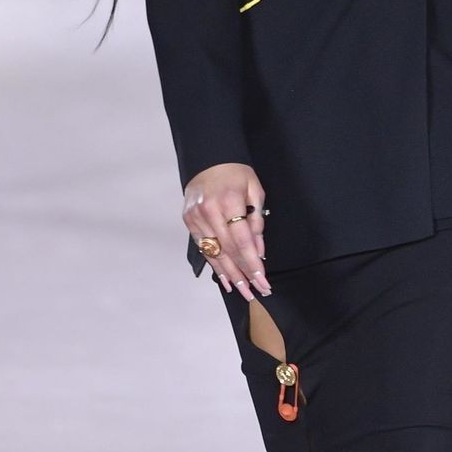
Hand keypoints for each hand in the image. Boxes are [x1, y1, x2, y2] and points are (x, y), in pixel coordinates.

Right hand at [184, 163, 270, 298]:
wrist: (208, 159)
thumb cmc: (235, 173)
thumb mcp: (254, 190)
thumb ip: (257, 219)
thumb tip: (259, 250)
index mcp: (229, 201)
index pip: (243, 240)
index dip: (252, 263)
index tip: (262, 280)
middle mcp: (210, 211)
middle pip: (229, 251)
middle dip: (243, 274)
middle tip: (255, 292)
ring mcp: (196, 217)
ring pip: (215, 253)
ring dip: (229, 275)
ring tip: (242, 291)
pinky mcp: (189, 221)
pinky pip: (204, 248)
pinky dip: (215, 265)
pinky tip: (225, 278)